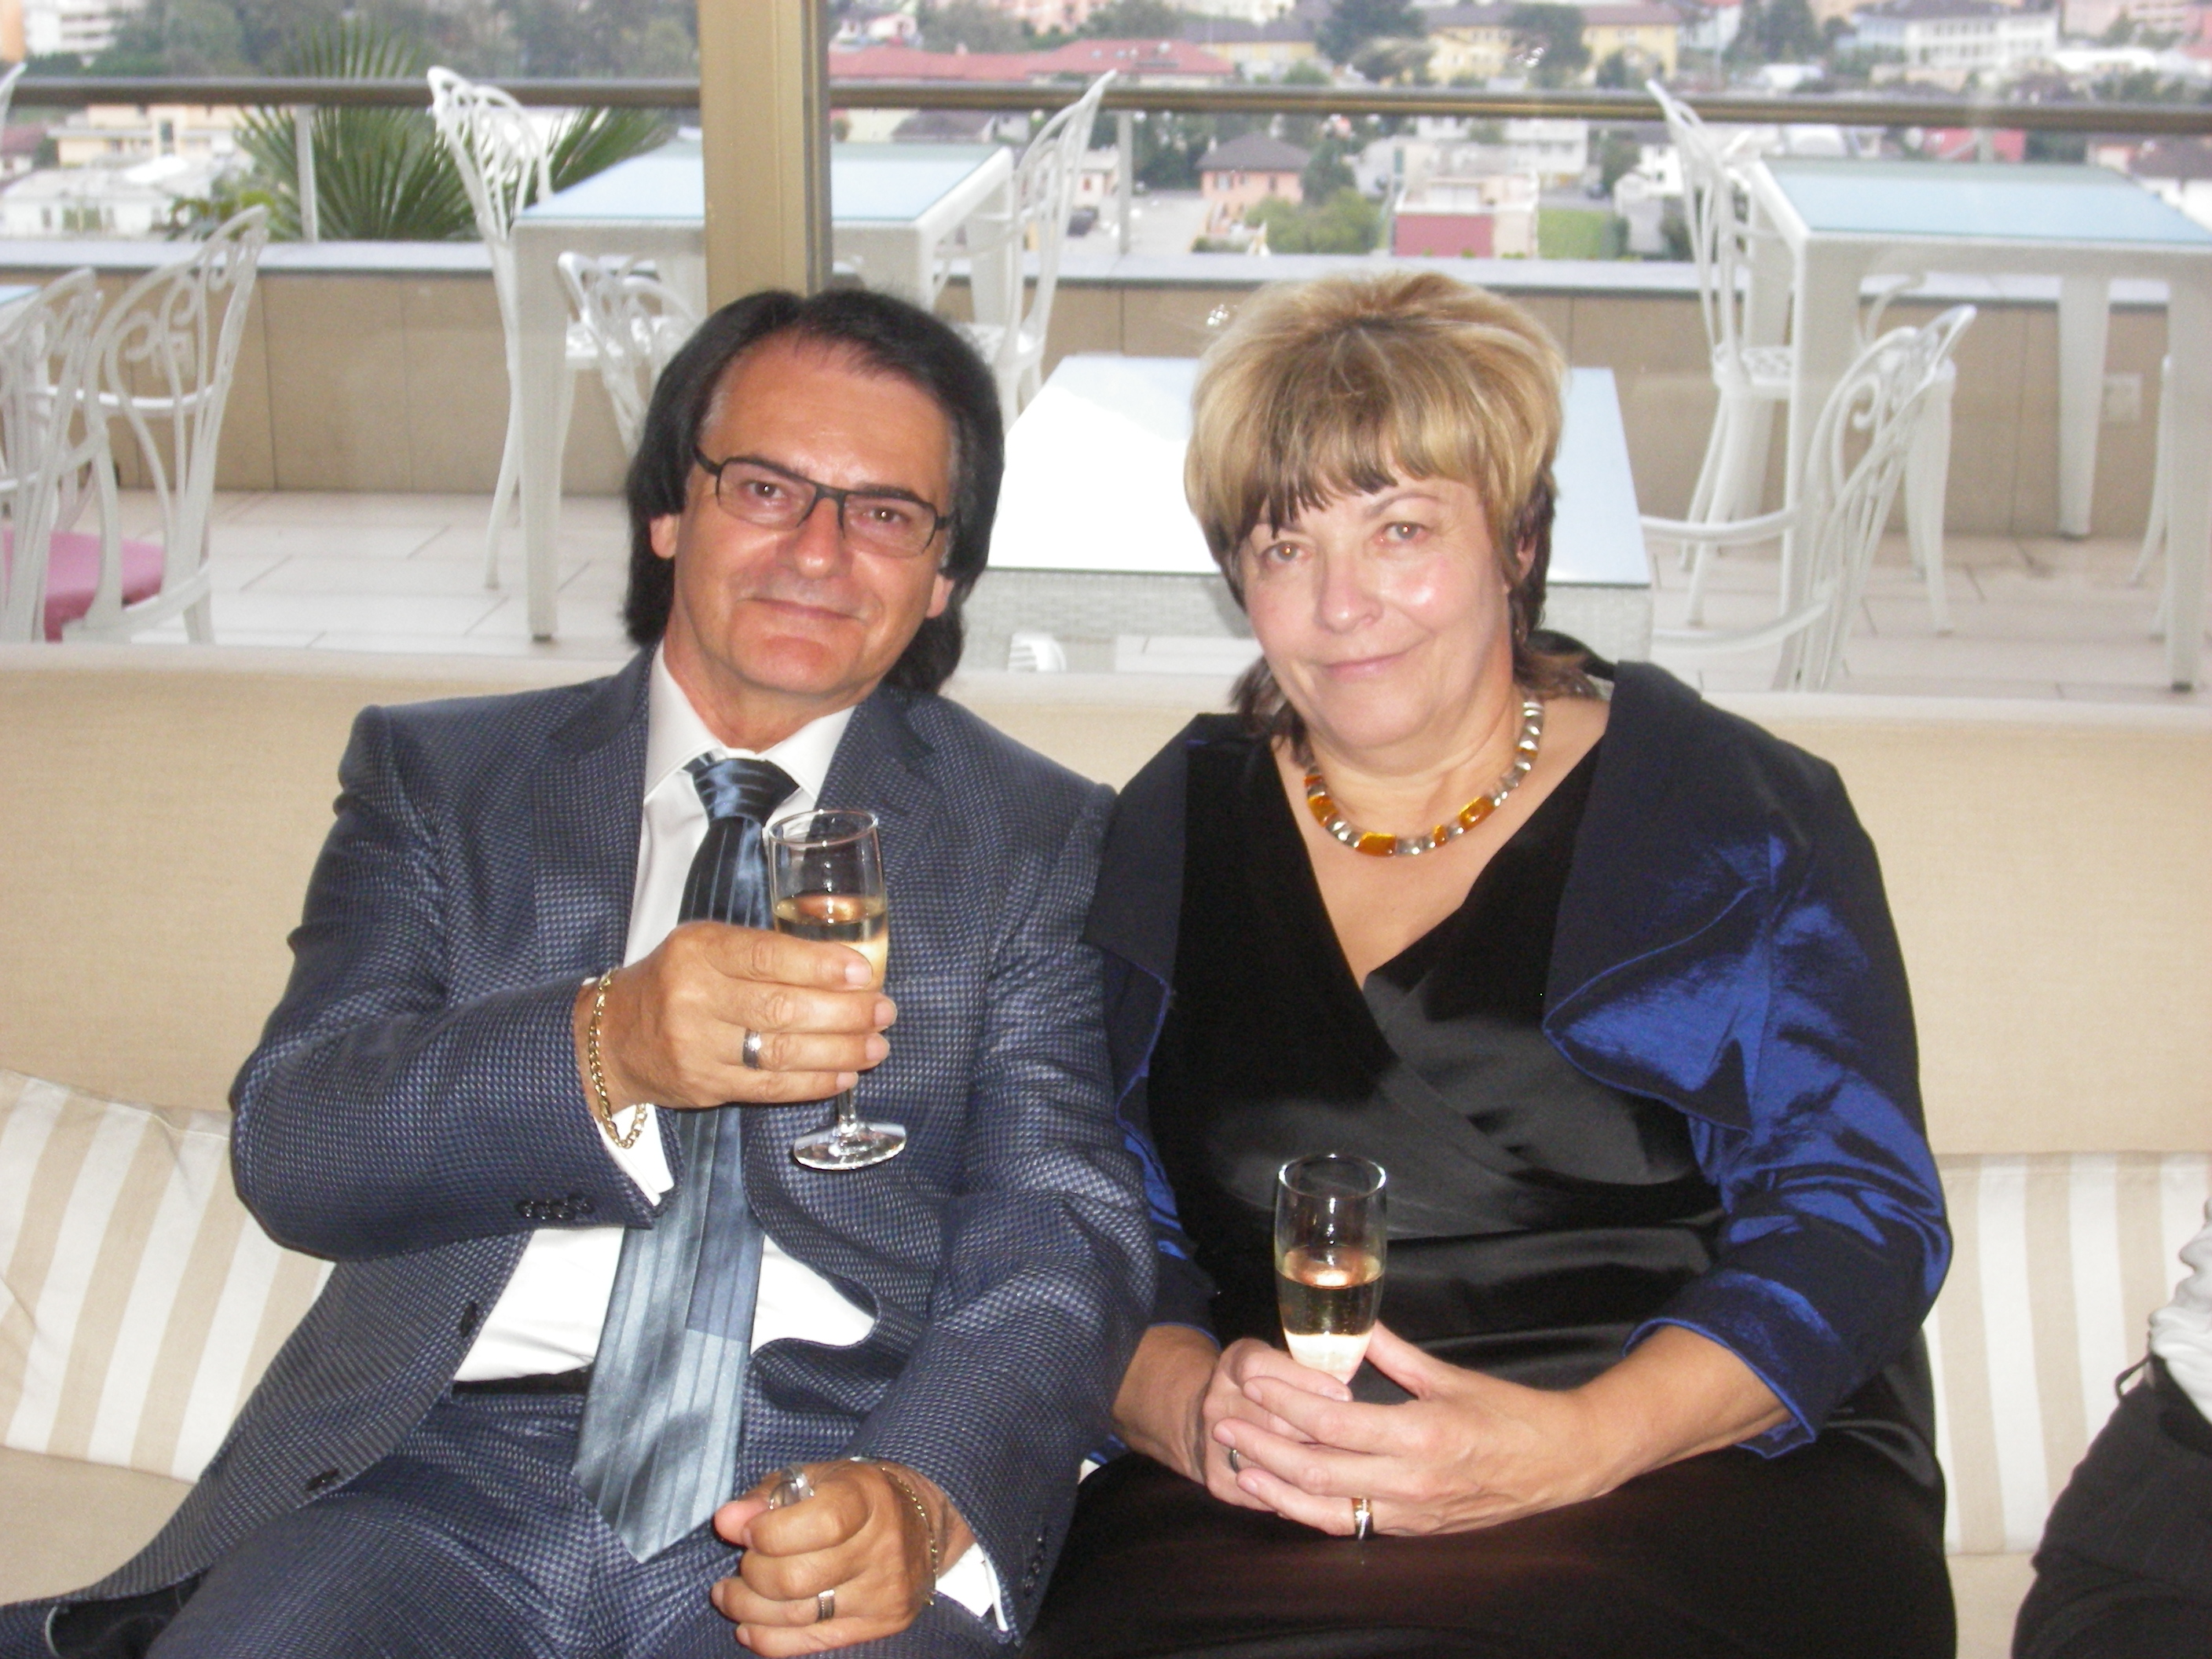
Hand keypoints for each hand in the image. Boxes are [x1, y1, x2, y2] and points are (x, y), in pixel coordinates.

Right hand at [573, 922, 893, 1111]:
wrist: (612, 1035)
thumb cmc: (677, 980)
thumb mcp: (708, 945)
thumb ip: (765, 947)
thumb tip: (846, 960)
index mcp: (699, 950)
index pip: (768, 956)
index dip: (821, 966)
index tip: (864, 974)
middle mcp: (693, 996)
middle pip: (782, 1008)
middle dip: (844, 1012)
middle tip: (884, 1011)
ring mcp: (695, 1045)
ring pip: (780, 1052)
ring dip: (839, 1051)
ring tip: (875, 1046)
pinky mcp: (702, 1085)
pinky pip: (768, 1087)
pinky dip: (813, 1082)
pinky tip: (844, 1075)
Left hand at [710, 1461, 960, 1653]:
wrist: (922, 1525)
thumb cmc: (856, 1494)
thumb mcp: (816, 1478)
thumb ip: (767, 1496)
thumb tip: (726, 1521)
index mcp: (868, 1497)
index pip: (820, 1524)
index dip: (769, 1532)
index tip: (745, 1531)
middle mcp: (882, 1546)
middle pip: (799, 1578)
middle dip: (752, 1574)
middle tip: (739, 1565)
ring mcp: (883, 1592)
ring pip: (799, 1615)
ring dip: (749, 1609)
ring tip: (729, 1595)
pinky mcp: (880, 1624)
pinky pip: (811, 1643)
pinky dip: (768, 1639)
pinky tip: (748, 1626)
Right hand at [1110, 1326, 1349, 1510]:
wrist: (1200, 1423)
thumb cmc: (1262, 1387)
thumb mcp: (1277, 1359)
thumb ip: (1310, 1359)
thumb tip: (1358, 1364)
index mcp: (1234, 1364)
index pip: (1263, 1369)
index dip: (1305, 1381)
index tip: (1343, 1395)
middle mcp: (1217, 1402)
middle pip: (1272, 1419)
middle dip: (1319, 1431)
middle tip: (1359, 1440)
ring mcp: (1214, 1444)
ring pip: (1270, 1460)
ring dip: (1312, 1466)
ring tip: (1348, 1468)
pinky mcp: (1219, 1480)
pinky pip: (1265, 1494)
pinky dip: (1296, 1494)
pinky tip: (1325, 1492)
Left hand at [1217, 1323, 1613, 1535]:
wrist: (1561, 1464)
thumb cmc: (1510, 1414)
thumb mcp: (1450, 1376)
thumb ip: (1393, 1352)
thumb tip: (1350, 1321)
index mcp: (1420, 1434)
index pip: (1333, 1421)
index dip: (1285, 1402)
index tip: (1251, 1381)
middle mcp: (1411, 1480)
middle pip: (1317, 1468)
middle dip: (1263, 1445)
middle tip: (1222, 1422)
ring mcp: (1411, 1512)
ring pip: (1325, 1507)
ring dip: (1275, 1486)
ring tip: (1237, 1462)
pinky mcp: (1413, 1529)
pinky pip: (1350, 1525)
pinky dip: (1308, 1512)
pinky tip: (1280, 1495)